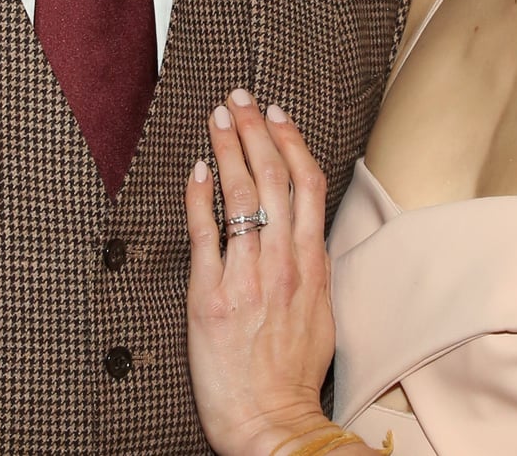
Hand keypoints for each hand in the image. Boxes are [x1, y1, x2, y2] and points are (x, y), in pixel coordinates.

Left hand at [186, 89, 341, 455]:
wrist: (272, 420)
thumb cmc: (294, 375)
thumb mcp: (319, 313)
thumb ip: (310, 267)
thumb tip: (300, 233)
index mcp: (312, 264)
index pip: (307, 184)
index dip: (291, 141)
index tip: (278, 113)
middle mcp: (283, 262)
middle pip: (272, 176)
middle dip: (255, 129)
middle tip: (239, 96)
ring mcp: (247, 276)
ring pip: (240, 194)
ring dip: (228, 147)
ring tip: (218, 116)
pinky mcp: (210, 295)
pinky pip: (204, 233)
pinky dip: (200, 196)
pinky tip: (197, 170)